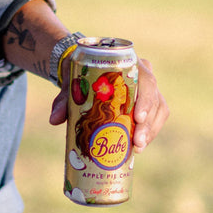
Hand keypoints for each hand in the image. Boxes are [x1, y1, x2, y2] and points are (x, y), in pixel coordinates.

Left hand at [49, 55, 167, 151]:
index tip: (137, 117)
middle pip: (154, 98)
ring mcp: (149, 88)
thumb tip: (54, 120)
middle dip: (147, 123)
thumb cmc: (82, 75)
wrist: (87, 70)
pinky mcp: (150, 102)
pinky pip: (157, 117)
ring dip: (150, 130)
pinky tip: (139, 146)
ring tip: (138, 148)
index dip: (146, 100)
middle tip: (137, 142)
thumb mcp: (73, 84)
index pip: (146, 80)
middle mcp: (144, 74)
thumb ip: (64, 100)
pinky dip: (150, 132)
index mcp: (130, 64)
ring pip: (159, 109)